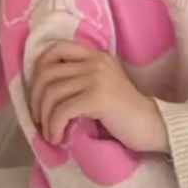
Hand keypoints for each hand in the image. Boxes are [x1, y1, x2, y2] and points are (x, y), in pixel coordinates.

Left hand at [29, 40, 169, 153]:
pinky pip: (62, 110)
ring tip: (49, 134)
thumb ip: (80, 78)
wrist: (151, 125)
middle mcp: (95, 60)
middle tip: (39, 119)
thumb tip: (41, 90)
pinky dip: (54, 126)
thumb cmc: (123, 112)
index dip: (39, 70)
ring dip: (44, 118)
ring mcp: (97, 77)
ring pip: (52, 93)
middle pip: (48, 73)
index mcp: (96, 54)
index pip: (56, 49)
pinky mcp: (98, 97)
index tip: (38, 94)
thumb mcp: (102, 85)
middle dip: (35, 99)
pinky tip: (57, 138)